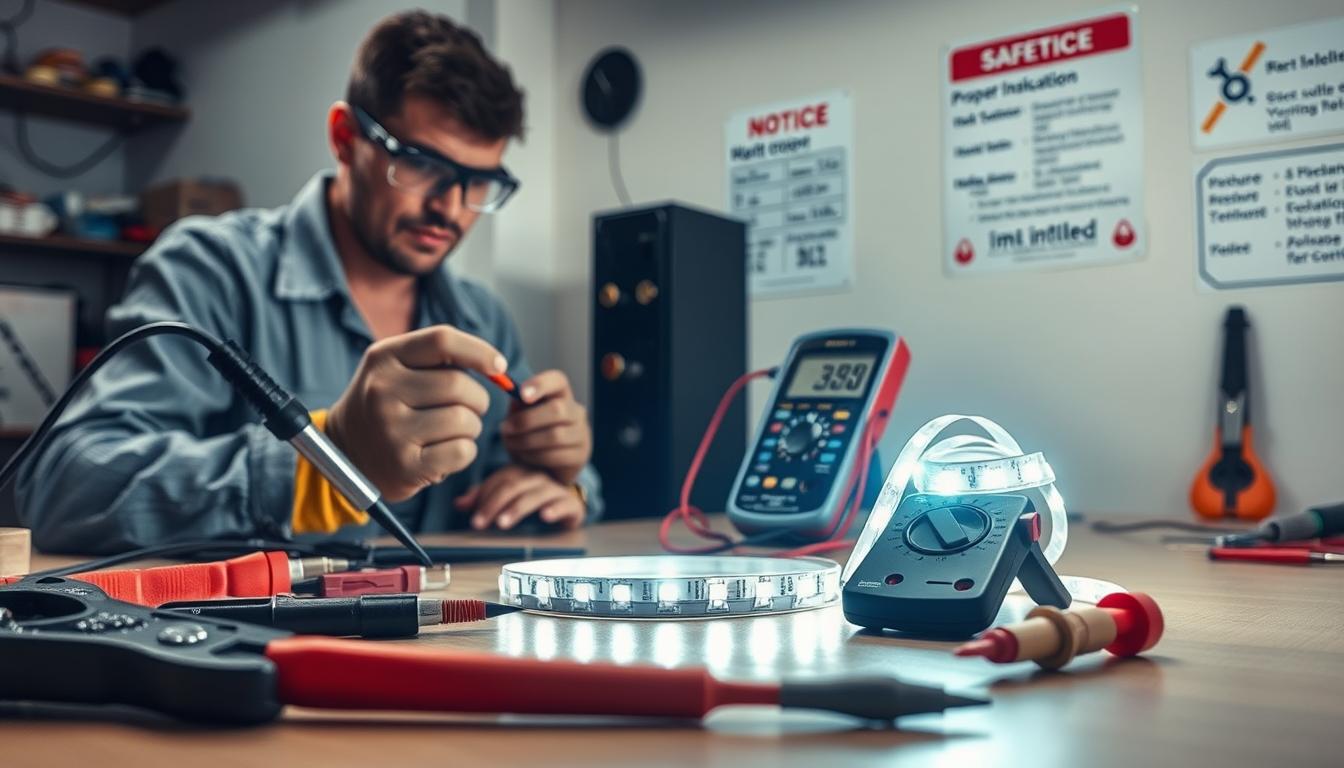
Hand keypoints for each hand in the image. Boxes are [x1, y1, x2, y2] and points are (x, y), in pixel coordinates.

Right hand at [326, 325, 506, 502]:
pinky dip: (465, 452)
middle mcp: (382, 391)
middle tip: (467, 409)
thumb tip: (498, 367)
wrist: (346, 452)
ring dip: (472, 427)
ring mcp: (391, 430)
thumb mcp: (398, 368)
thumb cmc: (388, 403)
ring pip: (465, 420)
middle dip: (477, 399)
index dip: (480, 351)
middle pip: (459, 385)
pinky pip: (462, 451)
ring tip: (452, 431)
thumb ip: (441, 358)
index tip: (499, 366)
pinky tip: (445, 452)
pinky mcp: (404, 466)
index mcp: (384, 358)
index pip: (442, 341)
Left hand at [454, 464, 585, 530]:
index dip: (484, 498)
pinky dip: (555, 509)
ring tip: (503, 523)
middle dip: (494, 505)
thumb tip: (458, 504)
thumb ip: (484, 499)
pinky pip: (564, 504)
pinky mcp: (571, 504)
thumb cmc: (533, 501)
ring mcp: (556, 489)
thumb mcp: (508, 498)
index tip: (474, 520)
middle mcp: (537, 477)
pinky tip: (545, 517)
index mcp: (519, 473)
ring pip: (534, 495)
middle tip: (480, 524)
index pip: (499, 481)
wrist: (571, 505)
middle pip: (513, 486)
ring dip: (517, 508)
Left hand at [500, 370, 591, 484]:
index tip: (522, 394)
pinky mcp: (579, 456)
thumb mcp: (521, 415)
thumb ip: (518, 405)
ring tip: (510, 444)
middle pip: (557, 409)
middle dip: (526, 420)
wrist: (544, 465)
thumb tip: (516, 396)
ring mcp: (581, 434)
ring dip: (526, 441)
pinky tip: (524, 456)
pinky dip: (534, 456)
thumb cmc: (530, 433)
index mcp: (561, 394)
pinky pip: (555, 455)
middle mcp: (576, 411)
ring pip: (555, 435)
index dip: (541, 384)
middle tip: (505, 429)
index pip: (558, 380)